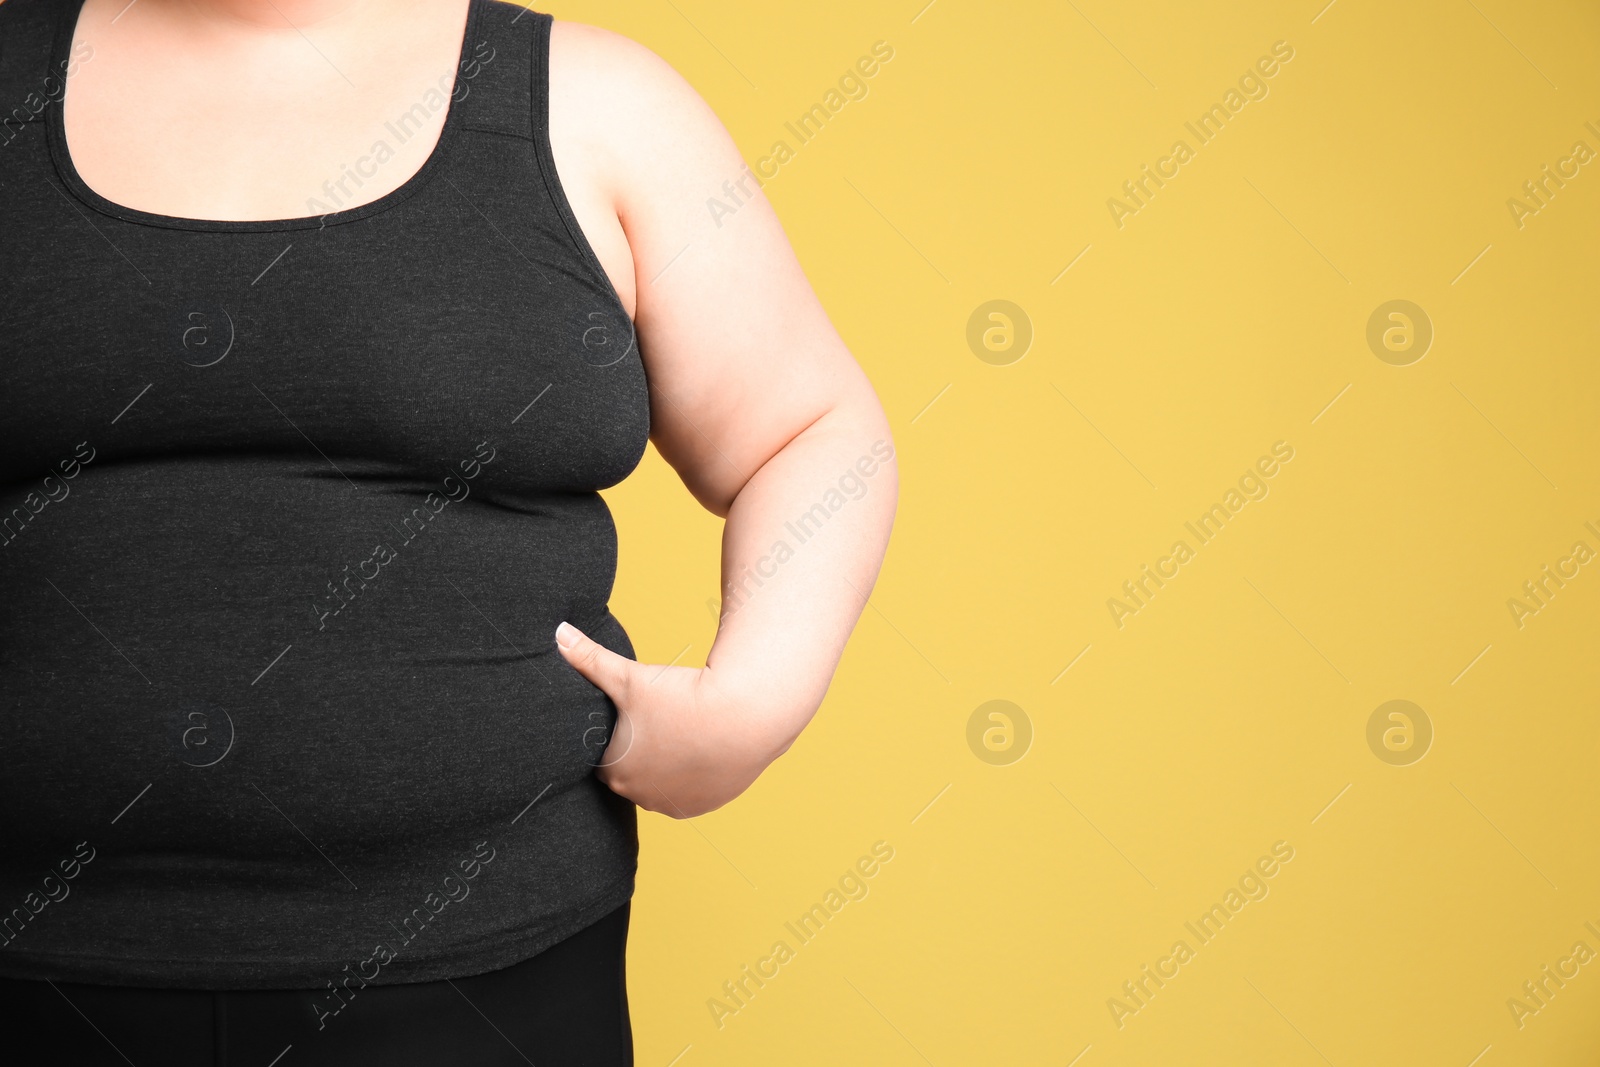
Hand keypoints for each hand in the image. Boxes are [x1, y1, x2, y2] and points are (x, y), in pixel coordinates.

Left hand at [554, 621, 778, 817]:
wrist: (744, 716)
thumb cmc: (682, 697)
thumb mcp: (628, 675)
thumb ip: (589, 658)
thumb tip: (559, 633)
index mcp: (615, 772)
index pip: (604, 757)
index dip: (617, 735)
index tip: (633, 716)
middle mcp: (641, 796)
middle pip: (633, 772)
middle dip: (641, 752)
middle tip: (659, 721)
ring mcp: (675, 804)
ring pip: (662, 783)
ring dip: (667, 766)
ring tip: (681, 734)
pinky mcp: (705, 805)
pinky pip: (690, 791)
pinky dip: (693, 774)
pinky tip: (700, 749)